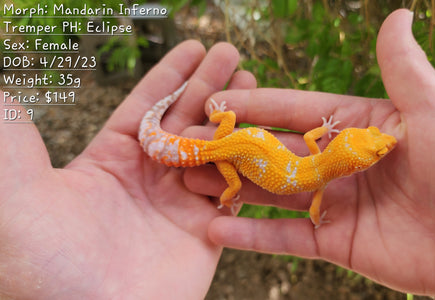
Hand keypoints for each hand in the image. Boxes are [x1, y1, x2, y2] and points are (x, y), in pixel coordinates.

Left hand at [0, 41, 255, 298]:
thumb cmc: (44, 262)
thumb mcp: (17, 194)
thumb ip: (14, 141)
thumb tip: (3, 94)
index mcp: (109, 161)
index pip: (146, 106)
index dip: (171, 74)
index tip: (196, 47)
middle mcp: (147, 179)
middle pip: (187, 120)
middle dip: (211, 86)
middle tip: (234, 55)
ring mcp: (179, 206)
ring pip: (215, 151)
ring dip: (237, 118)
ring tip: (257, 85)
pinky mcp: (205, 234)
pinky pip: (234, 193)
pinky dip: (250, 165)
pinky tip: (268, 138)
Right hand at [186, 9, 434, 297]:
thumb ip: (405, 71)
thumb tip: (398, 15)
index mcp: (358, 124)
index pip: (295, 110)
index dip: (255, 105)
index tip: (213, 100)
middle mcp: (340, 161)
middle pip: (275, 152)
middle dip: (231, 149)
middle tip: (185, 145)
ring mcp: (337, 202)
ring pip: (274, 193)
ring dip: (233, 189)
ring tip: (188, 185)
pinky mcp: (338, 242)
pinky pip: (288, 238)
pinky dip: (254, 235)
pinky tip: (217, 231)